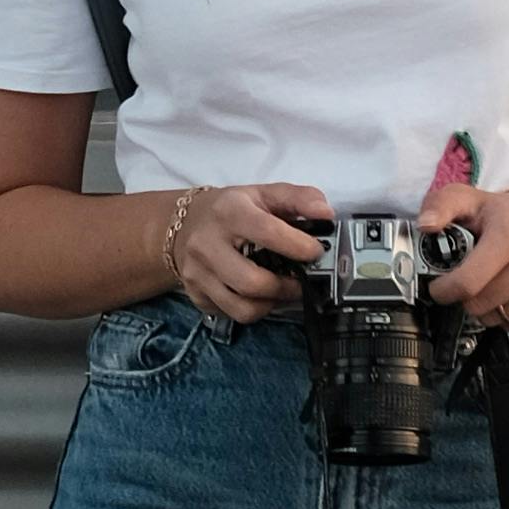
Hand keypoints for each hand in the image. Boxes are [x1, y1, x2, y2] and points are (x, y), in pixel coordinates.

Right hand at [167, 180, 328, 322]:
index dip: (298, 247)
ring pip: (242, 308)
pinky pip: (231, 315)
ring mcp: (197, 273)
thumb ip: (300, 198)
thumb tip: (326, 215)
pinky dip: (253, 309)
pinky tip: (260, 295)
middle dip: (286, 288)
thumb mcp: (264, 193)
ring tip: (283, 291)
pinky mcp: (195, 295)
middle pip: (252, 282)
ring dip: (272, 304)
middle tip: (302, 282)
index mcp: (229, 212)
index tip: (316, 252)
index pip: (267, 232)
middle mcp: (207, 243)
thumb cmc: (232, 209)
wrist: (181, 224)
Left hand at [422, 182, 508, 333]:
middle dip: (465, 297)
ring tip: (492, 281)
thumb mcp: (467, 199)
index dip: (444, 290)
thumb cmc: (502, 215)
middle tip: (470, 278)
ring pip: (496, 319)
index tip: (440, 286)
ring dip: (486, 306)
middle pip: (478, 306)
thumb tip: (426, 225)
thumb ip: (440, 205)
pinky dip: (506, 315)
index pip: (467, 284)